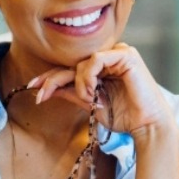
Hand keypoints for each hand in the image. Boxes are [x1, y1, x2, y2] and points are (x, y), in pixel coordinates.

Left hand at [28, 43, 176, 138]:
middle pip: (72, 64)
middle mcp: (110, 57)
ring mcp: (119, 53)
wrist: (146, 125)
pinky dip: (88, 76)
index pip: (71, 68)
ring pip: (82, 63)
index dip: (51, 77)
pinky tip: (92, 91)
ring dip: (78, 84)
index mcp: (103, 68)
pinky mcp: (126, 55)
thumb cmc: (123, 116)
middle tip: (39, 92)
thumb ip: (72, 93)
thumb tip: (46, 89)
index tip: (33, 88)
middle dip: (53, 79)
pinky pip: (95, 60)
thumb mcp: (90, 104)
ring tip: (87, 99)